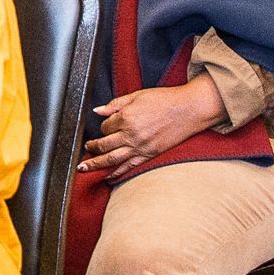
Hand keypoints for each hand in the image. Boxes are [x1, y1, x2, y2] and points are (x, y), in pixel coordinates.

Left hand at [79, 78, 225, 174]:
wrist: (190, 109)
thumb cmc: (165, 100)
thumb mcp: (137, 96)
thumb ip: (115, 104)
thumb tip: (97, 110)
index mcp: (126, 118)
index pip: (105, 127)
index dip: (102, 126)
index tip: (105, 126)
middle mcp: (131, 134)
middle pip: (104, 145)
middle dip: (91, 148)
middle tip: (83, 152)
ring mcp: (140, 147)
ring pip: (112, 159)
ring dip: (95, 165)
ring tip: (83, 169)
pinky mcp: (149, 154)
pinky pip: (129, 167)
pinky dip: (116, 174)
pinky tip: (107, 178)